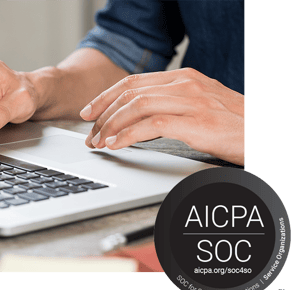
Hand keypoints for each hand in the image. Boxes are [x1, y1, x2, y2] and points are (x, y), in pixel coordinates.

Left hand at [80, 68, 244, 164]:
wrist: (265, 132)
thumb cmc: (233, 123)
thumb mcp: (200, 104)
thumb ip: (171, 104)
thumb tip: (138, 117)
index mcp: (183, 78)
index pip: (133, 82)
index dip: (106, 96)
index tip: (90, 111)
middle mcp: (184, 84)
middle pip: (129, 92)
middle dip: (103, 113)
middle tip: (89, 132)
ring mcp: (190, 101)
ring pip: (136, 106)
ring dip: (111, 125)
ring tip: (99, 142)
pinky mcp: (196, 122)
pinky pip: (151, 125)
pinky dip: (128, 135)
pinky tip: (117, 145)